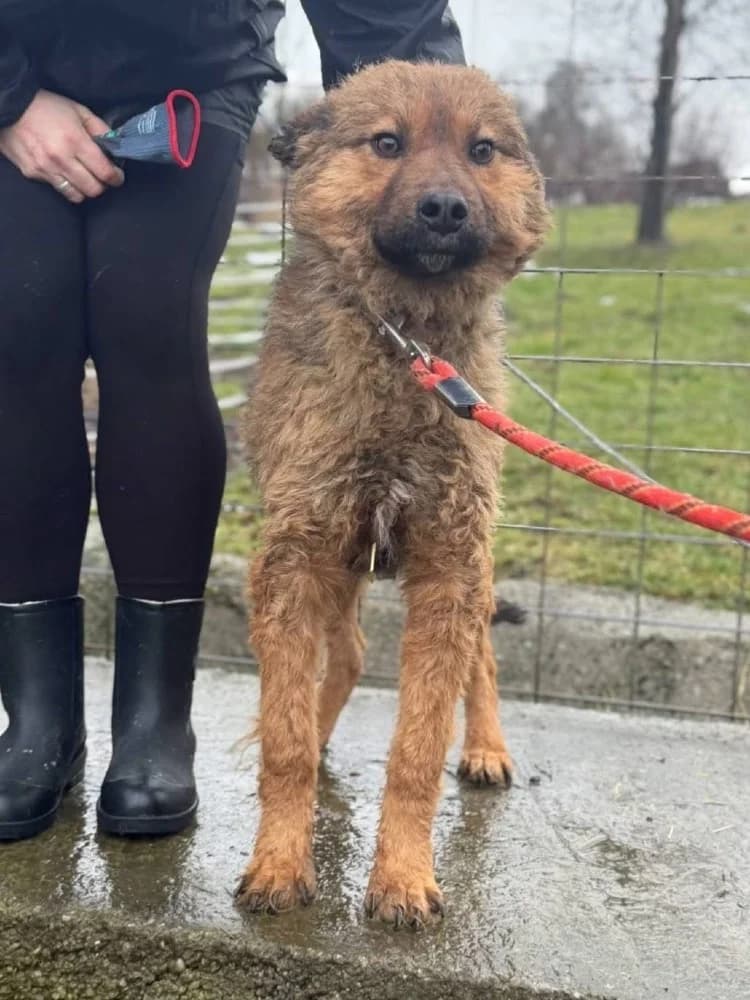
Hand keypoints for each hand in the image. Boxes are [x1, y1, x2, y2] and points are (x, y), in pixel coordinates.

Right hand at [0, 89, 123, 201]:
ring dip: (84, 189)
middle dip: (102, 185)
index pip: (105, 173)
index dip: (116, 178)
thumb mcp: (78, 110)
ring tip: (84, 177)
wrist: (10, 107)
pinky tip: (65, 173)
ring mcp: (45, 169)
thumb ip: (100, 129)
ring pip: (76, 196)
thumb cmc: (46, 106)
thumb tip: (116, 147)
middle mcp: (61, 159)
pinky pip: (57, 189)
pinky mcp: (32, 173)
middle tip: (101, 177)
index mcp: (75, 141)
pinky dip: (66, 185)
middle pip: (93, 190)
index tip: (117, 176)